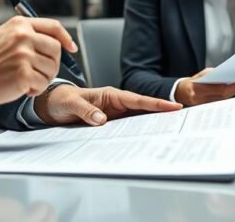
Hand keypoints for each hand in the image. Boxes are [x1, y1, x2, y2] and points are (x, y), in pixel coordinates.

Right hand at [0, 16, 77, 105]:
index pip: (53, 27)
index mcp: (20, 25)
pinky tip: (23, 88)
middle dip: (53, 64)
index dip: (66, 38)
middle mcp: (23, 37)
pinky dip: (36, 90)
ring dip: (43, 79)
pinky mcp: (23, 74)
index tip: (71, 48)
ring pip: (51, 68)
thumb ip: (28, 34)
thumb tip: (57, 42)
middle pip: (56, 49)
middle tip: (41, 73)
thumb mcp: (5, 36)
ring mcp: (24, 55)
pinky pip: (43, 84)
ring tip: (27, 81)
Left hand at [34, 85, 180, 125]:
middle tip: (182, 120)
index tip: (173, 107)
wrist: (52, 105)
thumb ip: (86, 111)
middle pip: (143, 109)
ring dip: (152, 124)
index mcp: (110, 95)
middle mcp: (116, 103)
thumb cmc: (61, 100)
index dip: (156, 103)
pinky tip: (148, 139)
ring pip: (138, 119)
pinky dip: (138, 132)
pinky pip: (127, 128)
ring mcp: (115, 114)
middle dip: (162, 113)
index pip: (137, 100)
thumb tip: (102, 120)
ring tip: (171, 131)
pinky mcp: (111, 123)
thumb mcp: (71, 104)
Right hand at [175, 68, 234, 106]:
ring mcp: (204, 106)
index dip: (233, 86)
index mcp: (197, 89)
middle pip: (224, 96)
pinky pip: (221, 102)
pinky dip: (228, 96)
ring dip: (233, 93)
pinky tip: (233, 91)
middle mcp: (201, 99)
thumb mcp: (200, 75)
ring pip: (224, 100)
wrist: (181, 94)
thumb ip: (212, 75)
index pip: (220, 89)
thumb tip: (226, 74)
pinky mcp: (208, 108)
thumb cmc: (191, 83)